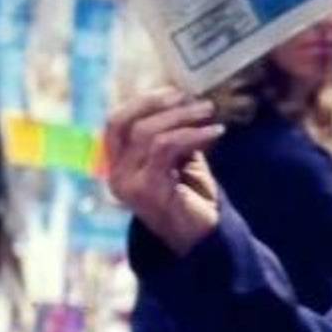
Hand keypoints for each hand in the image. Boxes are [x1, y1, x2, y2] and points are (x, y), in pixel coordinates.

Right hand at [105, 87, 225, 254]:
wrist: (204, 238)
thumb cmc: (192, 197)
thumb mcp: (179, 157)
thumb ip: (173, 132)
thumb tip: (184, 98)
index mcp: (118, 166)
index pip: (114, 123)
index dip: (142, 102)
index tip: (176, 92)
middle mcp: (115, 176)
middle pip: (124, 123)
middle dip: (161, 105)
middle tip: (198, 102)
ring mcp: (127, 184)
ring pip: (147, 133)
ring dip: (183, 118)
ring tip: (211, 115)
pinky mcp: (147, 190)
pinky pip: (165, 148)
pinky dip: (193, 135)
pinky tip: (216, 133)